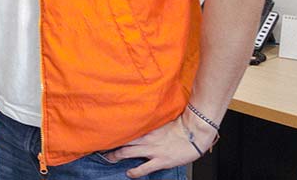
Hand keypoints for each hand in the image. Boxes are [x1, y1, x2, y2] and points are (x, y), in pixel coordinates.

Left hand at [102, 113, 216, 177]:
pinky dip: (134, 172)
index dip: (115, 132)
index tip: (105, 132)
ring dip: (116, 156)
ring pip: (128, 153)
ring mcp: (152, 151)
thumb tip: (140, 122)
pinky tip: (129, 173)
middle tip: (101, 148)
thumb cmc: (181, 127)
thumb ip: (150, 124)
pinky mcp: (160, 161)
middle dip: (111, 146)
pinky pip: (143, 168)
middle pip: (123, 142)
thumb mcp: (162, 122)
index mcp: (148, 129)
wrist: (195, 134)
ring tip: (108, 159)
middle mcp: (147, 139)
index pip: (127, 130)